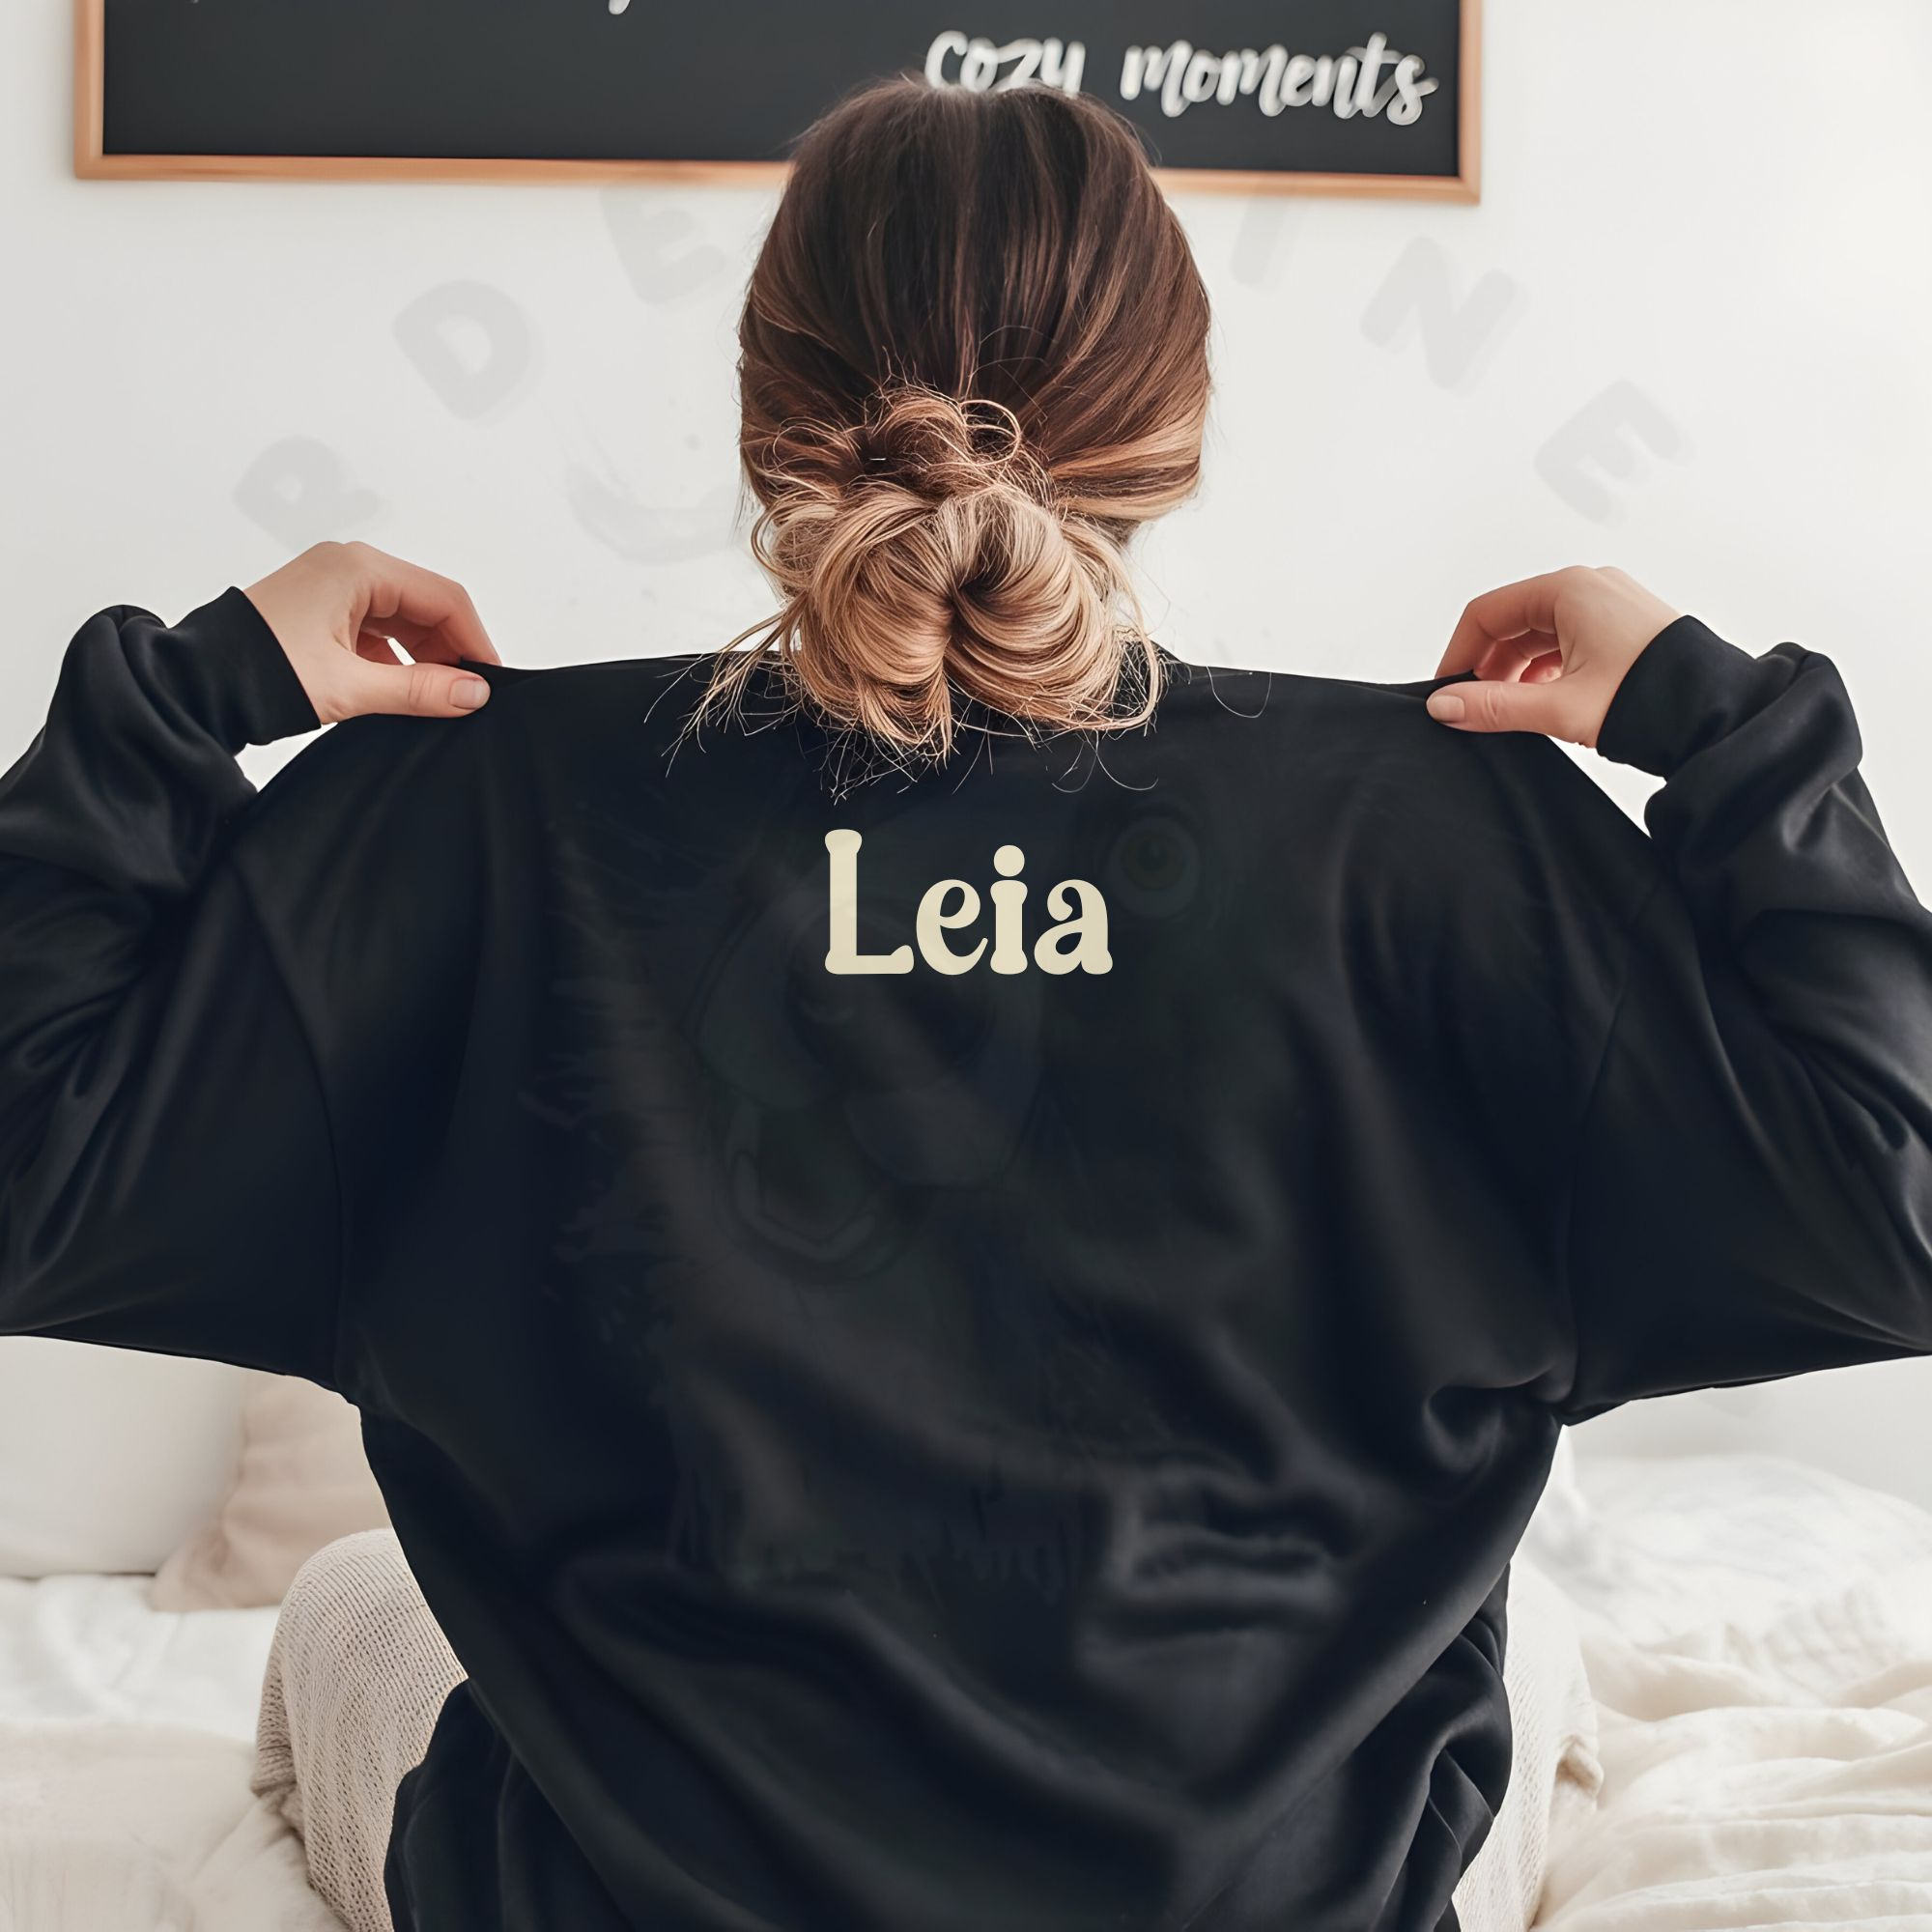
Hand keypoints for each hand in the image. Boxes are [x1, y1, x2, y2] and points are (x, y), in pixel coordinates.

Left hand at [242, 541, 500, 725]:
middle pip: (424, 604)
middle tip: (465, 696)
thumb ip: (419, 691)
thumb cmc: (257, 673)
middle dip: (449, 651)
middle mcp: (346, 567)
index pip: (443, 597)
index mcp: (357, 567)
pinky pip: (376, 628)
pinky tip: (399, 691)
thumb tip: (473, 695)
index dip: (474, 641)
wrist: (192, 684)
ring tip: (433, 699)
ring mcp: (331, 586)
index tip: (490, 681)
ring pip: (401, 618)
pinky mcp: (319, 610)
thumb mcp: (351, 687)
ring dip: (422, 657)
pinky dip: (394, 659)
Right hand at [1425, 566, 1680, 747]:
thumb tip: (1444, 706)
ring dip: (1517, 672)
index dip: (1458, 653)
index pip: (1486, 612)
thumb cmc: (1653, 698)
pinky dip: (1546, 671)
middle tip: (1478, 709)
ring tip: (1514, 713)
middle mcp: (1589, 587)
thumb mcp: (1558, 707)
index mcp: (1569, 589)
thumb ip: (1493, 706)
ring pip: (1539, 635)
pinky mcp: (1623, 627)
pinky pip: (1567, 641)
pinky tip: (1546, 704)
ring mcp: (1609, 605)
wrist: (1721, 714)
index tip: (1447, 691)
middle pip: (1512, 622)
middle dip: (1489, 667)